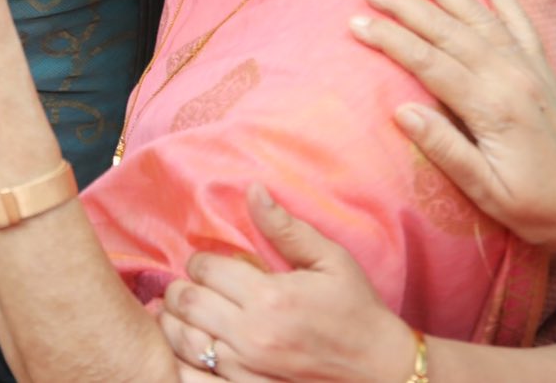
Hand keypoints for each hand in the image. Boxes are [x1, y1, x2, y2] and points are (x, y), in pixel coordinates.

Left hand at [159, 184, 416, 382]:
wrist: (378, 366)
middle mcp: (252, 332)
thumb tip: (253, 189)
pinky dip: (186, 351)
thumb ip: (286, 228)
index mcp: (270, 296)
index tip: (210, 264)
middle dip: (182, 287)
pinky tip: (194, 338)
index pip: (206, 269)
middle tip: (193, 284)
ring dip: (177, 319)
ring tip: (186, 309)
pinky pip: (198, 367)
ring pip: (184, 338)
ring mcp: (248, 365)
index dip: (201, 261)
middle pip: (187, 302)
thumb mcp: (329, 260)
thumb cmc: (355, 308)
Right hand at [349, 0, 555, 261]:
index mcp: (493, 107)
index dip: (391, 40)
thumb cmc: (538, 207)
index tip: (356, 23)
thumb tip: (400, 110)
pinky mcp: (542, 69)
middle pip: (448, 31)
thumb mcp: (487, 191)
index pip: (429, 63)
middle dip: (406, 6)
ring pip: (479, 17)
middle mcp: (511, 77)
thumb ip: (445, 149)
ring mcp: (529, 68)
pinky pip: (518, 20)